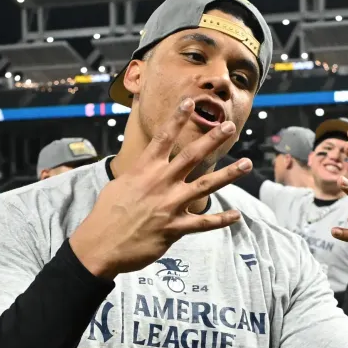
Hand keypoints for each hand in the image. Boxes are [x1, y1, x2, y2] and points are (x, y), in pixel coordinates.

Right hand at [69, 98, 252, 279]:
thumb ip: (138, 174)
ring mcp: (169, 206)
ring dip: (228, 174)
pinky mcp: (174, 228)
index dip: (177, 118)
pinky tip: (236, 215)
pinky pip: (203, 223)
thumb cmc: (105, 215)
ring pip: (205, 186)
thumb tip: (146, 167)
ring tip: (246, 164)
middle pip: (192, 156)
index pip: (163, 138)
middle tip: (230, 126)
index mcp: (144, 170)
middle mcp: (160, 183)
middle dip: (212, 139)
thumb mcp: (119, 185)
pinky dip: (221, 220)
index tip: (190, 102)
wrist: (100, 245)